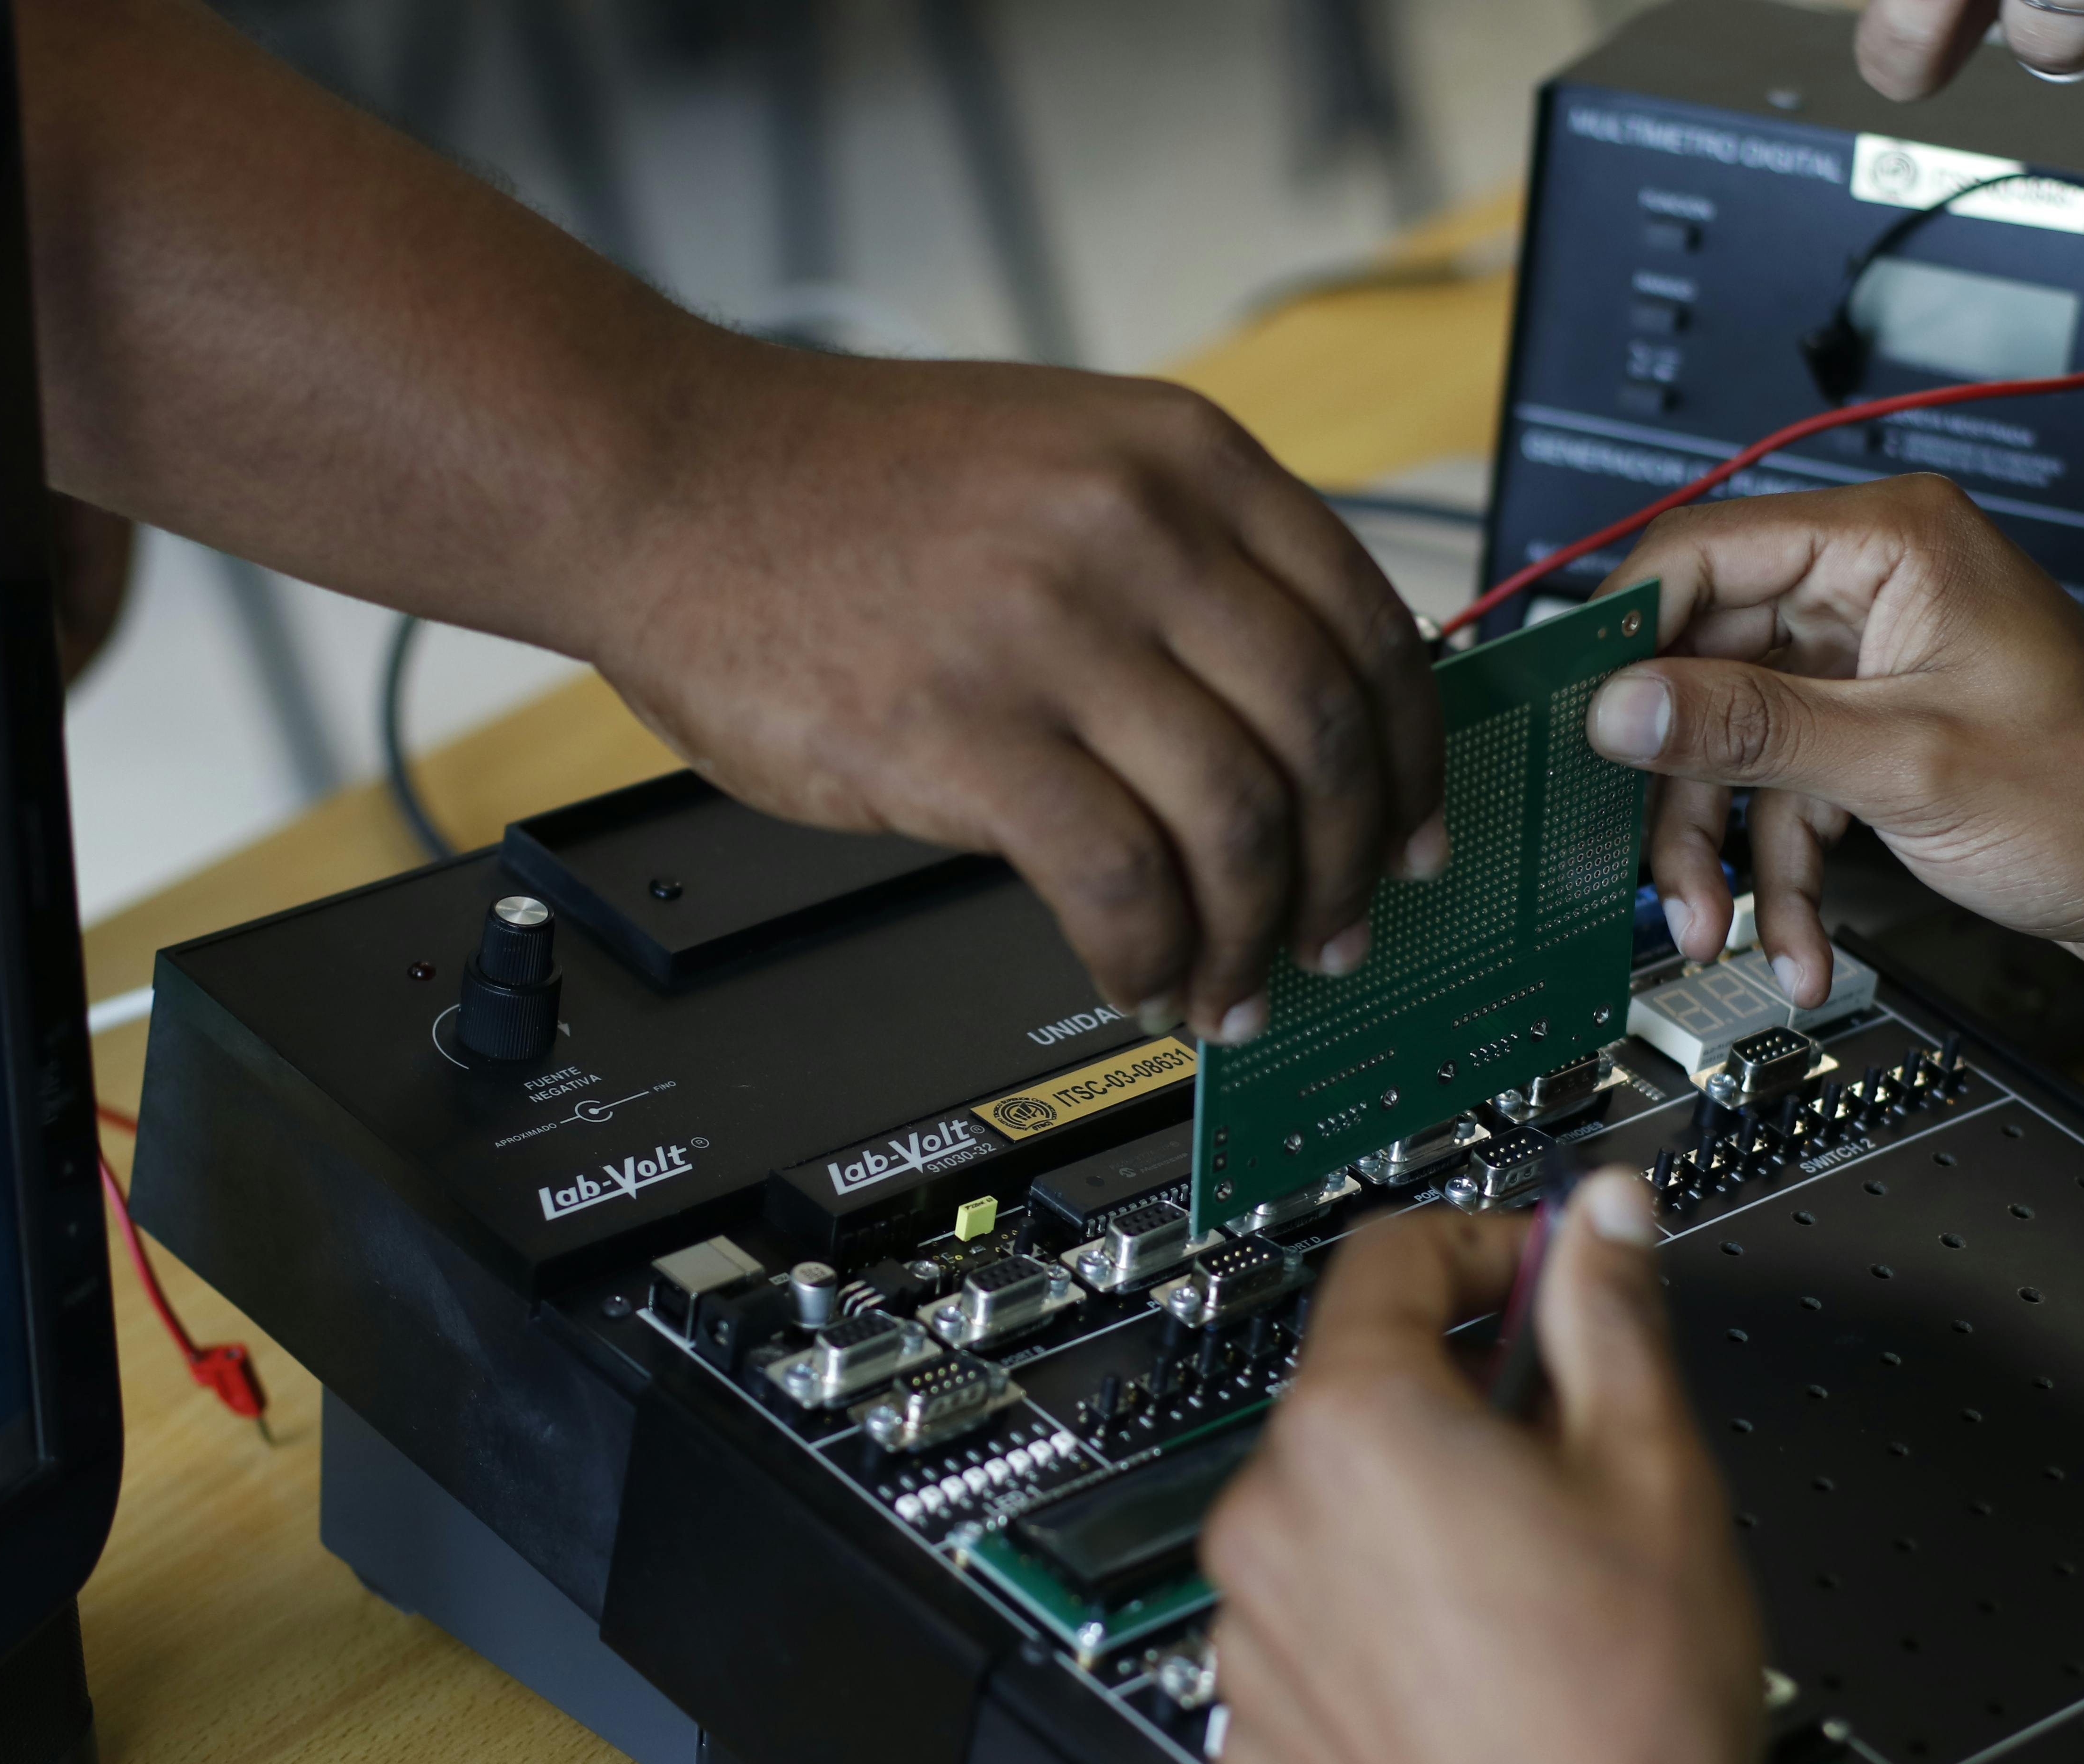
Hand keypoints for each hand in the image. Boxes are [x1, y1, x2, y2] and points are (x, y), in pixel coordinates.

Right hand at [528, 349, 1444, 1045]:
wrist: (665, 477)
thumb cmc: (843, 485)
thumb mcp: (1060, 461)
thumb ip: (1183, 561)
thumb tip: (1288, 716)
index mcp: (1181, 458)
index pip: (1370, 628)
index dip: (1413, 761)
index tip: (1418, 835)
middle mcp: (1136, 531)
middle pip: (1323, 737)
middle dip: (1354, 868)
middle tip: (1341, 936)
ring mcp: (1049, 630)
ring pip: (1240, 821)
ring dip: (1255, 934)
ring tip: (1233, 985)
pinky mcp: (961, 732)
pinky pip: (1118, 877)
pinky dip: (1150, 952)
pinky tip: (1136, 977)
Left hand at [1201, 1170, 1762, 1763]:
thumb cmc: (1623, 1726)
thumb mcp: (1653, 1471)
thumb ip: (1610, 1316)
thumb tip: (1601, 1219)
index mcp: (1354, 1430)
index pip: (1389, 1257)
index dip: (1486, 1246)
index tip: (1545, 1275)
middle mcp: (1269, 1521)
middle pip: (1356, 1388)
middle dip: (1458, 1392)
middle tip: (1565, 1444)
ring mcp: (1250, 1634)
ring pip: (1332, 1510)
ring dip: (1416, 1508)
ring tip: (1530, 1576)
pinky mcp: (1259, 1728)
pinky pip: (1314, 1621)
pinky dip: (1382, 1614)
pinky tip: (1476, 1657)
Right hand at [1582, 476, 2083, 1044]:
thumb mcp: (1903, 762)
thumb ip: (1750, 726)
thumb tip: (1621, 701)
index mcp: (1889, 545)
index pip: (1697, 553)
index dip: (1621, 636)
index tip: (1568, 716)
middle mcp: (1874, 588)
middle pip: (1703, 660)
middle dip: (1674, 778)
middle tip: (1640, 855)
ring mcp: (1877, 662)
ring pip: (1736, 739)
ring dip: (1720, 844)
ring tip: (1718, 926)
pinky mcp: (1884, 730)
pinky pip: (1788, 789)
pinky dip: (1782, 869)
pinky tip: (1791, 943)